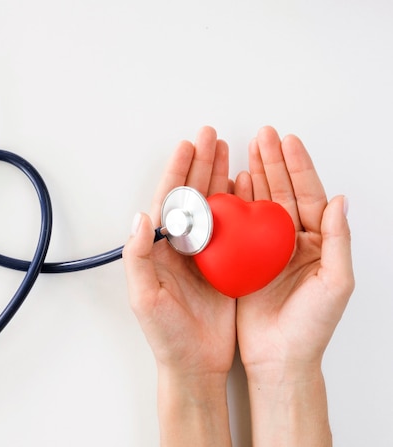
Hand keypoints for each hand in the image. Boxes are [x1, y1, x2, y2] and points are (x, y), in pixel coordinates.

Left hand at [123, 127, 235, 445]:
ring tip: (229, 150)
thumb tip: (140, 217)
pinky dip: (239, 206)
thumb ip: (138, 257)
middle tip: (211, 136)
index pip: (169, 202)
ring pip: (213, 206)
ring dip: (220, 178)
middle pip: (193, 196)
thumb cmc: (165, 335)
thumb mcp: (144, 298)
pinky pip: (233, 229)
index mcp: (159, 250)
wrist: (194, 364)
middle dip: (201, 165)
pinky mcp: (225, 266)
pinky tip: (245, 188)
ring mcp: (204, 254)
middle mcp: (181, 247)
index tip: (187, 146)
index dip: (178, 173)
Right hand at [234, 126, 353, 445]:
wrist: (280, 357)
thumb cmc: (312, 326)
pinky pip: (240, 224)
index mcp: (318, 243)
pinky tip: (233, 183)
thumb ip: (338, 240)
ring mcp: (267, 249)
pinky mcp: (245, 260)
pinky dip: (237, 202)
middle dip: (273, 161)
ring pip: (260, 203)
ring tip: (246, 148)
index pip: (309, 195)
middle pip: (283, 191)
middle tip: (263, 134)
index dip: (298, 166)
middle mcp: (292, 241)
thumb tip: (341, 201)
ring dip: (254, 174)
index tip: (288, 141)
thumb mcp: (335, 283)